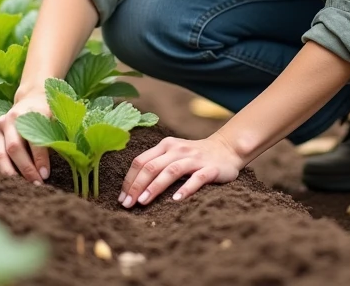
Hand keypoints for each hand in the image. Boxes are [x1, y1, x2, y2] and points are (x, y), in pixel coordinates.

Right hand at [0, 90, 52, 183]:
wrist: (33, 98)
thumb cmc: (48, 113)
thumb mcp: (56, 119)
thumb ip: (57, 135)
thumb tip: (67, 157)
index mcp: (30, 114)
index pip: (34, 140)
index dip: (40, 159)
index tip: (45, 175)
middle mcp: (11, 119)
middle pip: (14, 148)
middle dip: (25, 170)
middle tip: (36, 184)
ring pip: (0, 153)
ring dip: (10, 172)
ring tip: (20, 186)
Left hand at [118, 131, 244, 207]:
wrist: (227, 149)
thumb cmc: (193, 157)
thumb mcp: (173, 155)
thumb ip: (156, 165)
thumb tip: (131, 189)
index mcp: (165, 146)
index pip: (140, 161)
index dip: (129, 180)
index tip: (122, 199)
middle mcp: (178, 149)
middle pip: (152, 166)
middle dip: (137, 186)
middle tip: (128, 205)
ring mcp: (194, 158)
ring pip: (171, 171)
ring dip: (155, 186)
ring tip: (144, 201)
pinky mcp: (210, 168)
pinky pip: (197, 178)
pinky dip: (186, 188)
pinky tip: (176, 200)